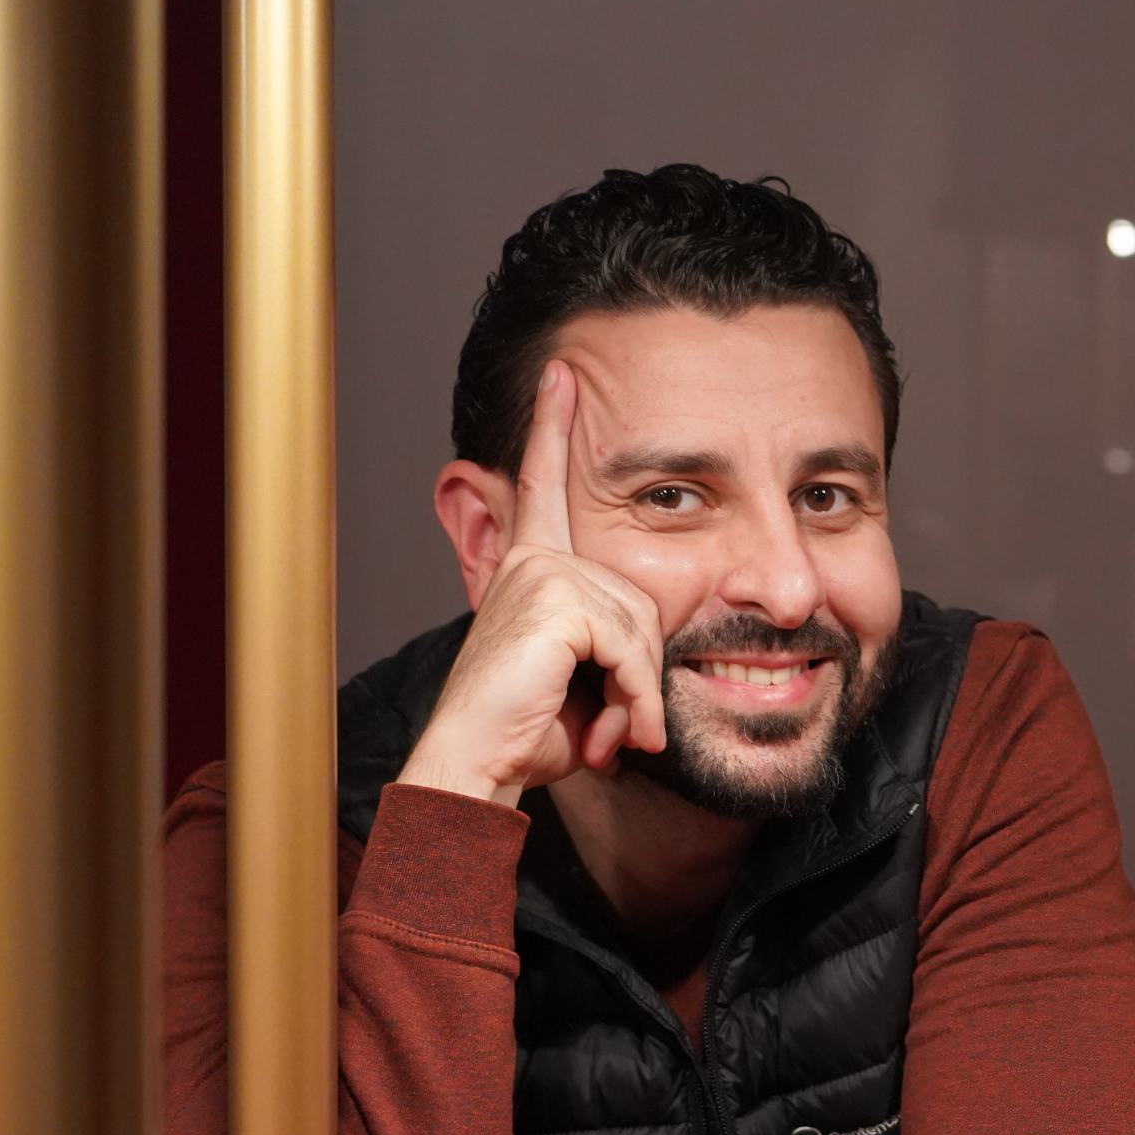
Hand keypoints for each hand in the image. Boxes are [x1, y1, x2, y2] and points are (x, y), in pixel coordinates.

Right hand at [400, 360, 667, 804]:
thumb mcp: (588, 679)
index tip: (559, 370)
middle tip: (619, 727)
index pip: (546, 486)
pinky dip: (633, 698)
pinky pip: (630, 646)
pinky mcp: (552, 597)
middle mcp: (533, 560)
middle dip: (643, 675)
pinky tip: (608, 733)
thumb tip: (657, 670)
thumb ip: (618, 648)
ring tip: (611, 734)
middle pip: (645, 599)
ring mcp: (540, 574)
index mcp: (533, 567)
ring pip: (643, 626)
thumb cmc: (530, 731)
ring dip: (639, 695)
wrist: (477, 764)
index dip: (549, 427)